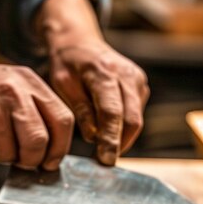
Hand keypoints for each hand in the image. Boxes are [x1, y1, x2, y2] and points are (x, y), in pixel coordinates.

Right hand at [0, 64, 73, 169]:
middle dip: (32, 160)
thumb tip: (52, 146)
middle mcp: (12, 92)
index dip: (60, 147)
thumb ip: (33, 108)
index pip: (62, 119)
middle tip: (22, 161)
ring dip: (0, 156)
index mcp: (27, 81)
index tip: (51, 159)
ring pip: (12, 154)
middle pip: (39, 141)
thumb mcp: (9, 85)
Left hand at [36, 0, 149, 164]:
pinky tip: (107, 130)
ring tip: (102, 148)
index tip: (106, 160)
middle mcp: (126, 74)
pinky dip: (123, 127)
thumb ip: (80, 110)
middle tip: (104, 161)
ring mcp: (137, 78)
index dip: (110, 139)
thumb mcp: (63, 85)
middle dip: (119, 144)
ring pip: (136, 119)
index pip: (111, 113)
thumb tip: (93, 137)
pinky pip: (136, 113)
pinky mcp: (140, 85)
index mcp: (104, 73)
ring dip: (122, 137)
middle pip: (131, 119)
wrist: (80, 42)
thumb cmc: (67, 64)